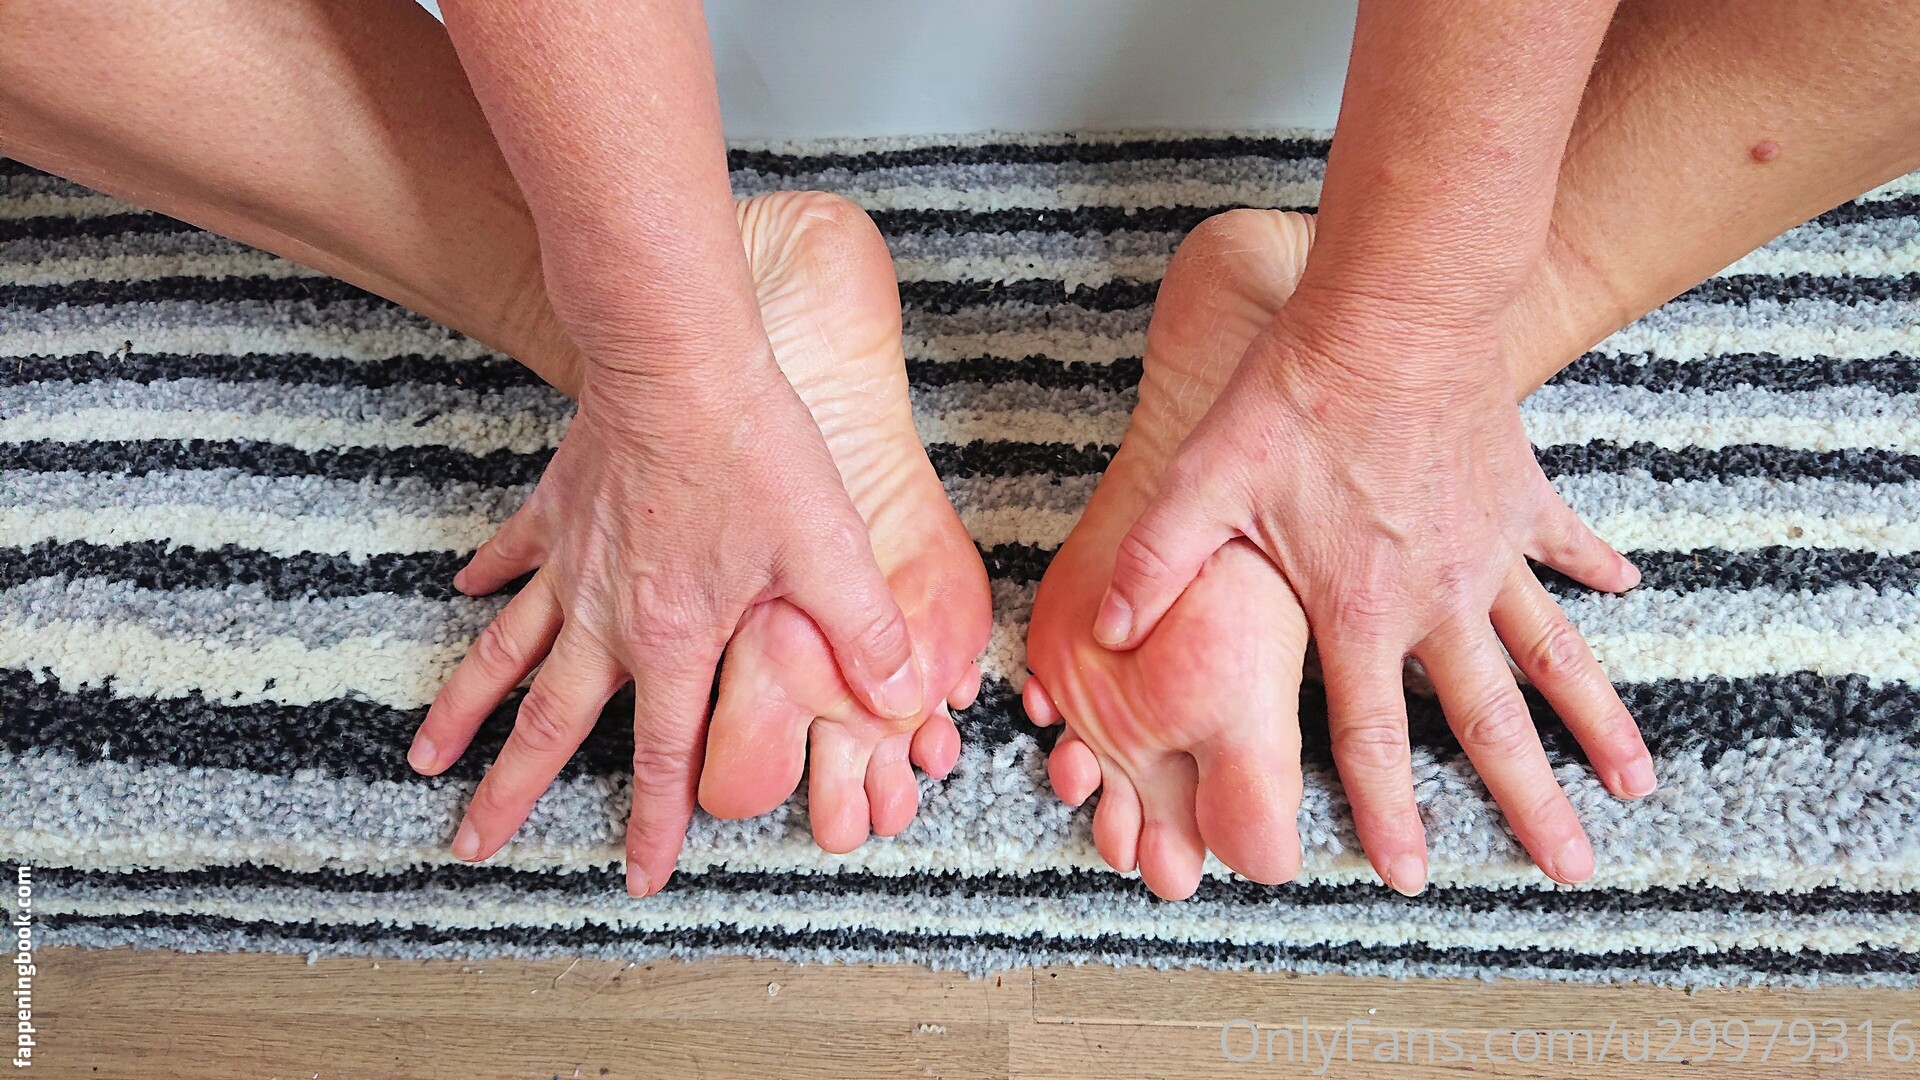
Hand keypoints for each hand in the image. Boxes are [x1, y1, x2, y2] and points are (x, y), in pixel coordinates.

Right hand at [407, 362, 923, 894]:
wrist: (681, 361)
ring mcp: (573, 563)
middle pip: (549, 724)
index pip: (662, 754)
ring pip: (505, 654)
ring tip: (426, 758)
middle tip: (472, 844)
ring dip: (465, 709)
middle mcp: (608, 616)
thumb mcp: (831, 548)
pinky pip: (511, 553)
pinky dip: (485, 576)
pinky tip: (462, 593)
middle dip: (510, 793)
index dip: (653, 822)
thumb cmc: (756, 451)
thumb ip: (865, 632)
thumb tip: (902, 699)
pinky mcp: (557, 507)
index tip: (636, 877)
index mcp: (674, 638)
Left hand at [1092, 309, 1653, 892]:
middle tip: (1570, 867)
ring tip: (1635, 784)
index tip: (1409, 873)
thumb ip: (1156, 561)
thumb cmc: (1297, 392)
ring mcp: (1487, 549)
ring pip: (1553, 655)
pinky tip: (1628, 590)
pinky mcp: (1517, 493)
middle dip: (1529, 803)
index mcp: (1360, 609)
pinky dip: (1594, 569)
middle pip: (1491, 723)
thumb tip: (1109, 632)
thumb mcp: (1206, 478)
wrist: (1394, 309)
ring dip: (1594, 720)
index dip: (1387, 812)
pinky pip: (1564, 544)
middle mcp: (1438, 598)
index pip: (1371, 737)